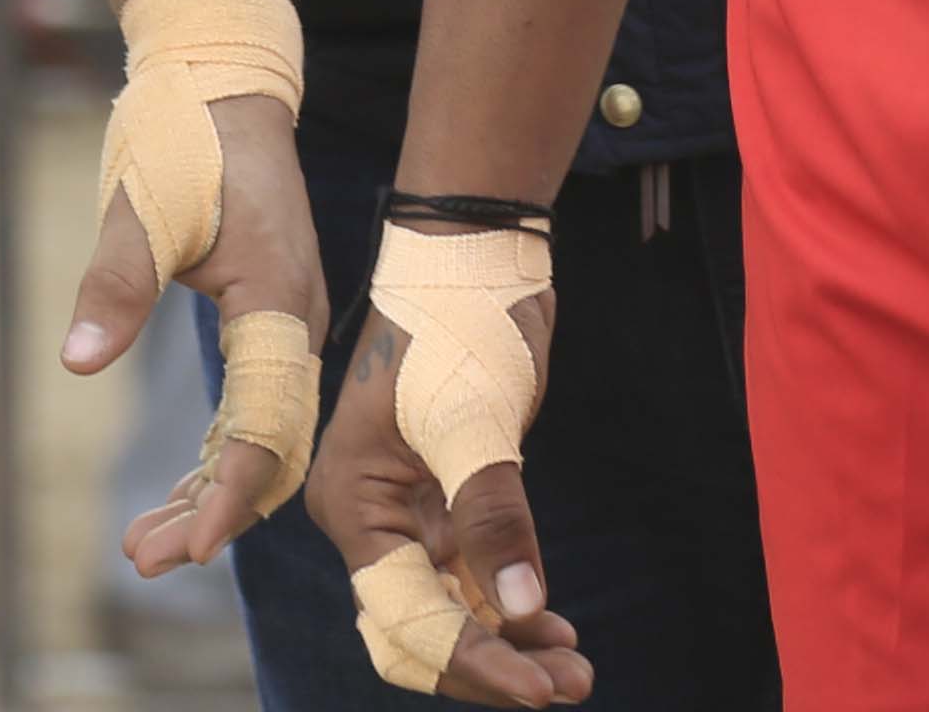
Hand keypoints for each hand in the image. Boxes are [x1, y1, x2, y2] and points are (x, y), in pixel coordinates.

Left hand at [69, 78, 317, 568]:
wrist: (222, 80)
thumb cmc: (185, 134)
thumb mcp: (141, 205)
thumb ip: (115, 286)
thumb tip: (77, 365)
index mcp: (277, 301)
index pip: (264, 424)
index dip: (228, 496)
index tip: (189, 549)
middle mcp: (295, 321)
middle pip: (268, 445)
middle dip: (211, 511)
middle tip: (143, 560)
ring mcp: (285, 322)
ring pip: (260, 433)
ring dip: (207, 490)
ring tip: (143, 545)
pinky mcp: (263, 319)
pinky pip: (251, 406)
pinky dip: (215, 454)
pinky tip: (175, 491)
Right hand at [301, 271, 588, 703]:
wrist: (476, 260)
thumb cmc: (457, 326)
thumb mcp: (474, 420)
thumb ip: (494, 518)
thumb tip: (524, 608)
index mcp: (352, 504)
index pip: (407, 615)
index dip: (470, 662)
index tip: (536, 691)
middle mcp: (372, 519)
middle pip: (422, 627)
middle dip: (488, 666)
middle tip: (566, 688)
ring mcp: (412, 513)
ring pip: (453, 610)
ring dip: (510, 644)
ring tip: (576, 671)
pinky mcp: (452, 500)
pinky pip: (474, 579)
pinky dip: (513, 608)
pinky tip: (557, 631)